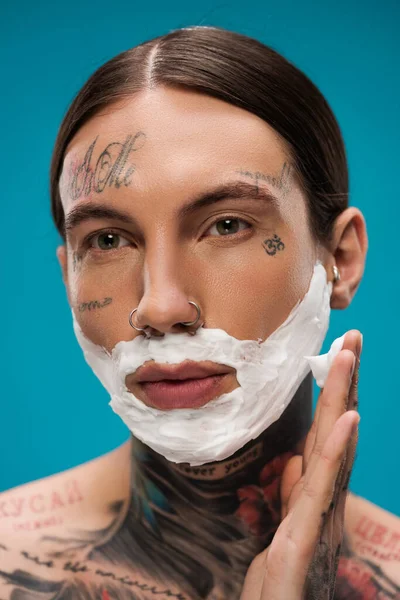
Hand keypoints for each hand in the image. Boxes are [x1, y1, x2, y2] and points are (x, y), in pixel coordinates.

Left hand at [240, 330, 361, 599]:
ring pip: (332, 449)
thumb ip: (290, 495)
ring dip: (342, 400)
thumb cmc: (278, 585)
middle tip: (352, 338)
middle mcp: (322, 502)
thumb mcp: (278, 530)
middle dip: (343, 384)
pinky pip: (320, 490)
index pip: (324, 435)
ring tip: (348, 357)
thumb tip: (295, 460)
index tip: (338, 355)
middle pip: (334, 431)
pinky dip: (335, 452)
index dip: (334, 395)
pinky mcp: (304, 541)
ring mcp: (318, 519)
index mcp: (311, 497)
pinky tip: (347, 419)